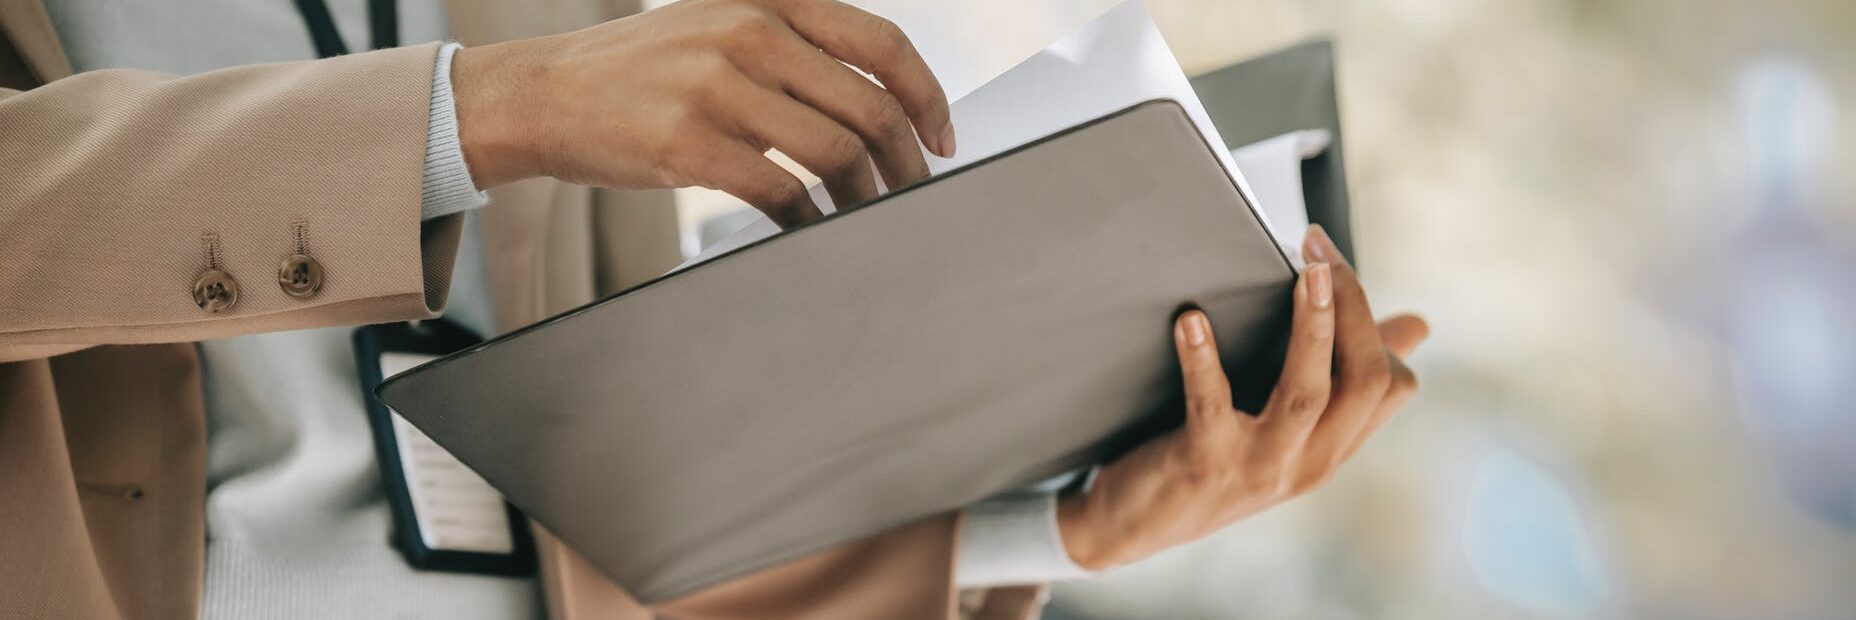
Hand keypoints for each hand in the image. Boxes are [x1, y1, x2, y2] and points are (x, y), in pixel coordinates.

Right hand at [452, 0, 953, 226]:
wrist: (543, 93)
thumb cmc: (643, 72)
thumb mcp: (720, 25)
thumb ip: (793, 49)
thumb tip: (880, 109)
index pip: (882, 43)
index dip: (928, 96)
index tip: (944, 138)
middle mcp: (747, 30)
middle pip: (869, 105)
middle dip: (906, 161)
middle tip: (912, 193)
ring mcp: (716, 85)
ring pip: (835, 152)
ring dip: (866, 197)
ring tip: (866, 217)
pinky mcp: (687, 142)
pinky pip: (781, 192)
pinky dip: (810, 220)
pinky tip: (811, 230)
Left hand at [1055, 225, 1429, 569]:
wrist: (1132, 528)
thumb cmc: (1211, 460)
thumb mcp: (1286, 427)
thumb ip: (1340, 378)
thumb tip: (1417, 325)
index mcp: (1332, 448)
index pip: (1391, 385)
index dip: (1373, 320)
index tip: (1333, 262)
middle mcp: (1309, 463)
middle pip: (1365, 381)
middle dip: (1350, 305)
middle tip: (1318, 247)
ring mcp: (1260, 468)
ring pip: (1308, 394)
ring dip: (1312, 328)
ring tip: (1305, 271)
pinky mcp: (1205, 467)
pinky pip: (1212, 408)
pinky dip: (1203, 360)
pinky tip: (1192, 320)